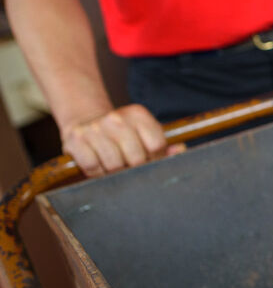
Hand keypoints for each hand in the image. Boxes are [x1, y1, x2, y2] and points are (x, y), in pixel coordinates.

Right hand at [60, 104, 180, 177]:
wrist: (84, 120)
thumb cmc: (121, 134)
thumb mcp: (143, 134)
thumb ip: (163, 146)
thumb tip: (181, 151)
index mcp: (138, 114)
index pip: (157, 145)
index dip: (155, 159)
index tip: (148, 161)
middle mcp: (116, 118)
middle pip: (136, 159)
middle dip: (134, 168)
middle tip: (128, 166)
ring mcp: (94, 127)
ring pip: (115, 165)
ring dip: (115, 172)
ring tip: (113, 165)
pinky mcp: (76, 139)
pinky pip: (93, 167)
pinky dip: (97, 173)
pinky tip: (99, 165)